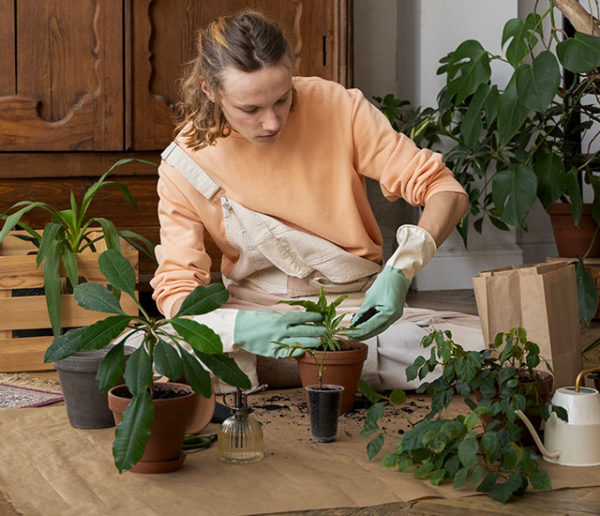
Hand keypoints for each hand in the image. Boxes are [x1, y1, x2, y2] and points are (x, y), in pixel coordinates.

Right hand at [234, 310, 324, 357]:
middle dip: (317, 330)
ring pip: (299, 343)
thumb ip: (285, 316)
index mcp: (281, 318)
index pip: (302, 317)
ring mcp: (277, 342)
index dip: (313, 317)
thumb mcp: (271, 313)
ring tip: (320, 341)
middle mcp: (281, 330)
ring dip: (312, 342)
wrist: (239, 329)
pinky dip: (298, 352)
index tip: (321, 316)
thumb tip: (300, 315)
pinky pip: (289, 353)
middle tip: (326, 331)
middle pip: (304, 330)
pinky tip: (305, 351)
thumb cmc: (255, 319)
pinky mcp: (273, 352)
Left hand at [348, 225, 435, 340]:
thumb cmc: (386, 281)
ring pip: (379, 327)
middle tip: (350, 336)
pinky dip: (373, 324)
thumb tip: (355, 322)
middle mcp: (394, 316)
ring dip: (368, 330)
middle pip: (376, 330)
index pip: (371, 326)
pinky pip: (382, 322)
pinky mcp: (394, 312)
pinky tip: (364, 325)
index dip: (359, 331)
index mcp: (389, 313)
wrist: (398, 273)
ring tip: (355, 332)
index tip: (349, 334)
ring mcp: (395, 315)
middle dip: (363, 334)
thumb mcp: (370, 297)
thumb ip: (362, 311)